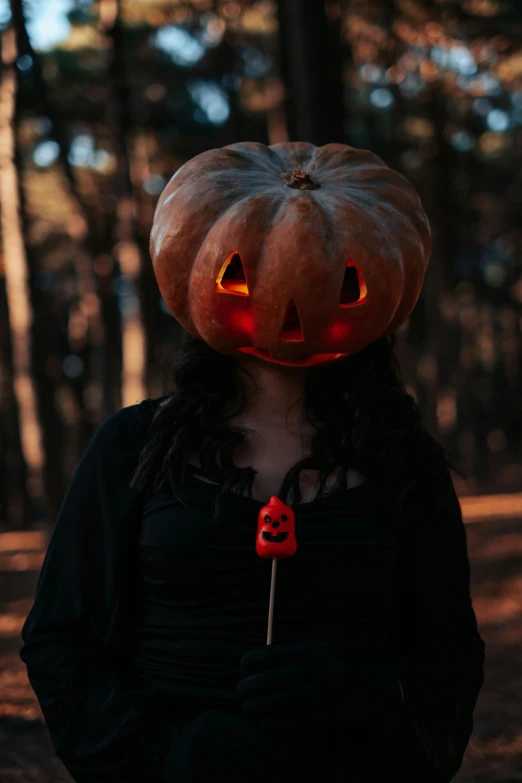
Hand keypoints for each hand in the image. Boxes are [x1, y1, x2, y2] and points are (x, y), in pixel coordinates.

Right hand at [163, 708, 297, 782]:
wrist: (167, 754)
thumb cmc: (203, 740)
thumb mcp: (219, 727)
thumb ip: (243, 732)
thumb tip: (281, 746)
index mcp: (213, 719)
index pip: (246, 731)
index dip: (271, 745)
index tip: (291, 756)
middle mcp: (202, 737)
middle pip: (243, 755)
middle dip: (270, 768)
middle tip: (292, 777)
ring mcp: (195, 761)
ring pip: (235, 773)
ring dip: (259, 780)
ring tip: (281, 782)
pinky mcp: (192, 779)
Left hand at [237, 642, 403, 729]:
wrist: (370, 687)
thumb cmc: (337, 667)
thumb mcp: (320, 652)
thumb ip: (296, 654)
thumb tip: (262, 657)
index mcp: (315, 650)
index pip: (280, 653)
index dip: (259, 658)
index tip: (242, 664)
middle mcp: (318, 668)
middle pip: (279, 676)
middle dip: (256, 683)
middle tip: (239, 689)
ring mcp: (324, 689)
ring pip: (286, 697)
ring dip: (263, 703)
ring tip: (247, 707)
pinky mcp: (329, 710)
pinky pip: (299, 715)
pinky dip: (279, 719)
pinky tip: (265, 721)